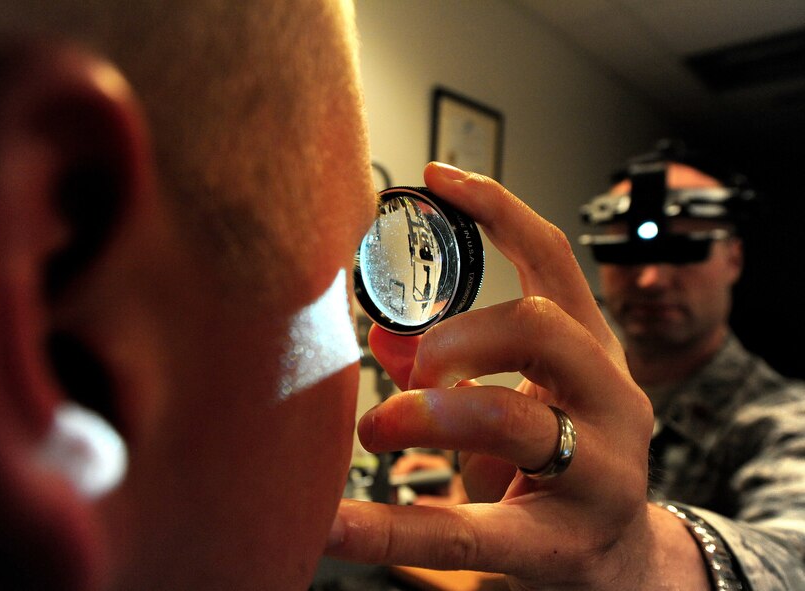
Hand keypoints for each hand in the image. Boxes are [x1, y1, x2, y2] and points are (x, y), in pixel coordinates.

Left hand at [326, 163, 708, 589]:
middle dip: (457, 334)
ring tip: (379, 429)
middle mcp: (610, 398)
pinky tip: (336, 528)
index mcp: (592, 352)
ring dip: (430, 414)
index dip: (499, 210)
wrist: (619, 562)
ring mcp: (599, 470)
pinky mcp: (564, 542)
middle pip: (539, 324)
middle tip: (408, 365)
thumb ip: (456, 363)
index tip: (438, 177)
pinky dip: (392, 528)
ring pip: (514, 417)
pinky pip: (470, 533)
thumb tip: (385, 337)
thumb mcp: (522, 400)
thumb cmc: (564, 465)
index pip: (555, 259)